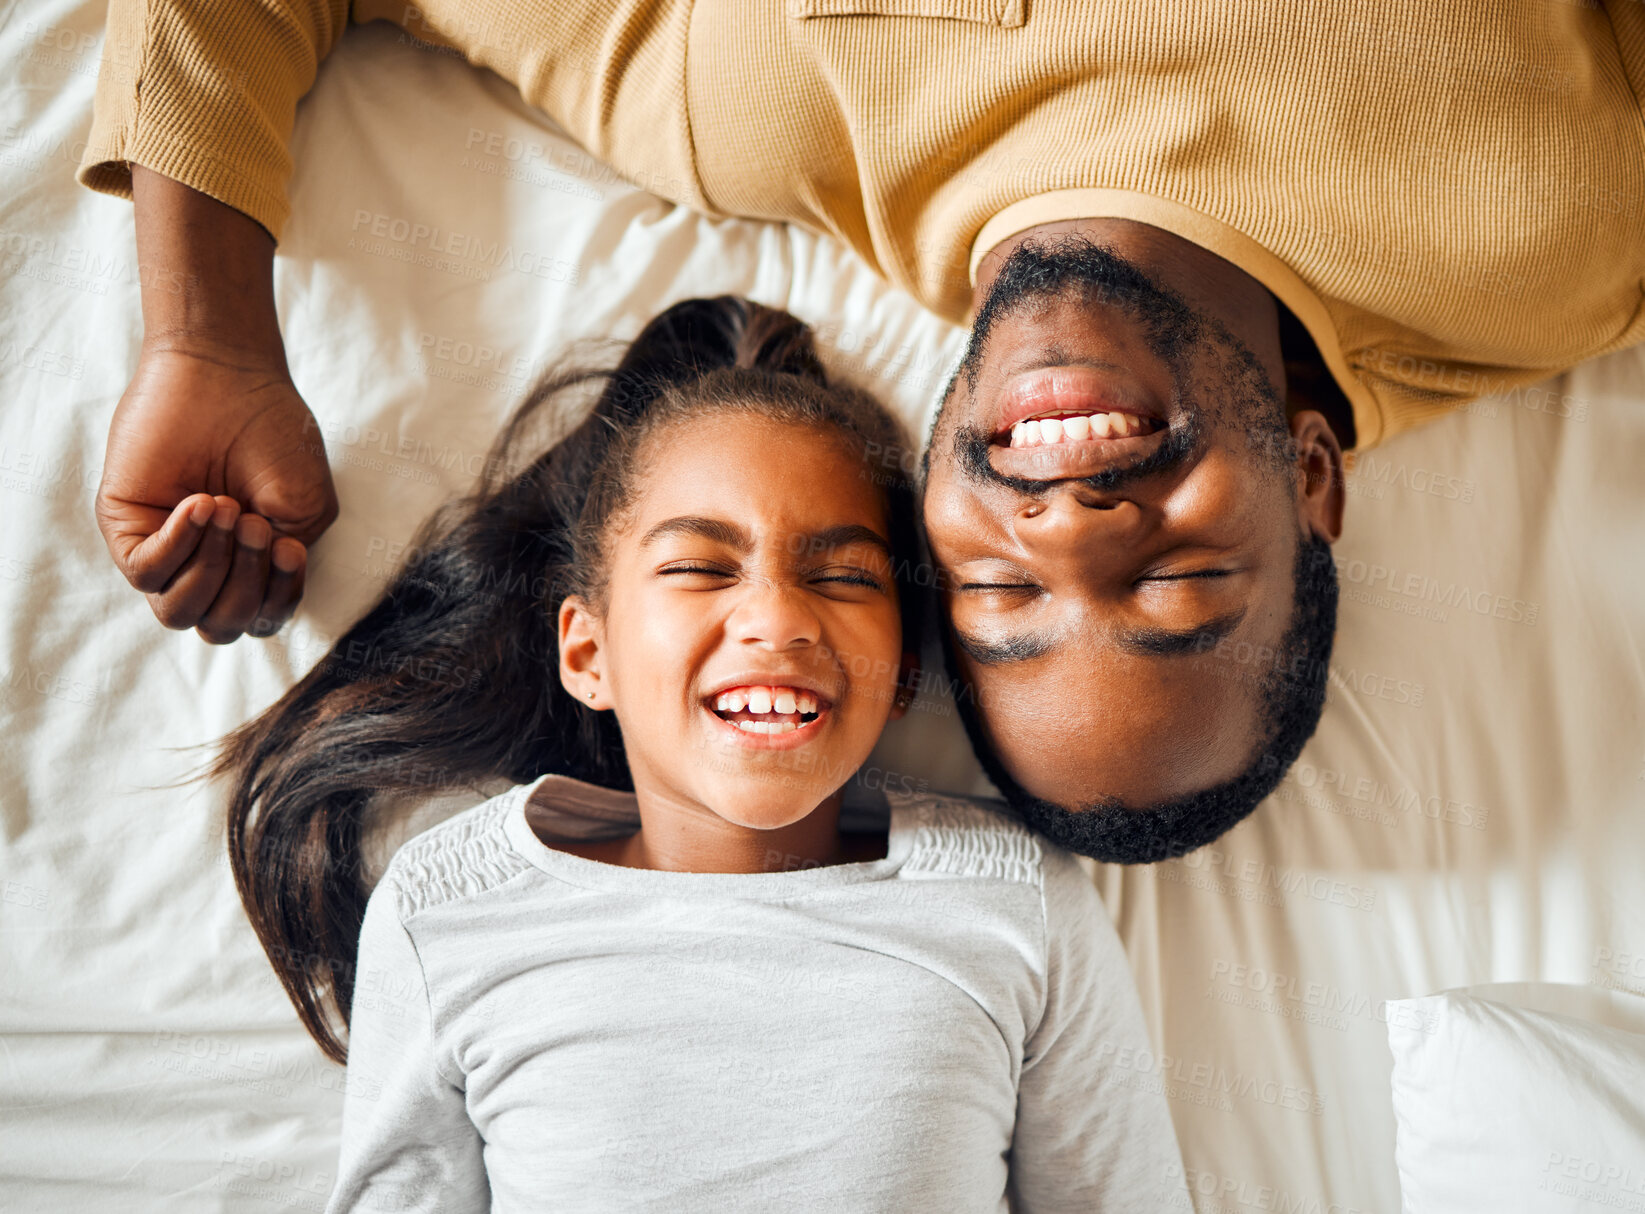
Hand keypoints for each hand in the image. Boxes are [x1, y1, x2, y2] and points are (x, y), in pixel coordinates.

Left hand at [96, 344, 338, 642]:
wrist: (227, 375)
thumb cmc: (272, 433)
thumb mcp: (304, 511)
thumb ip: (285, 568)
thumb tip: (250, 604)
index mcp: (251, 568)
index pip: (260, 620)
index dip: (278, 599)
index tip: (290, 547)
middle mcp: (205, 566)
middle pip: (219, 626)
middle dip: (246, 584)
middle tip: (255, 524)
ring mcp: (164, 549)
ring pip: (179, 612)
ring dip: (213, 568)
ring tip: (228, 510)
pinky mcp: (126, 527)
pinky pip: (146, 572)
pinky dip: (180, 544)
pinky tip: (201, 503)